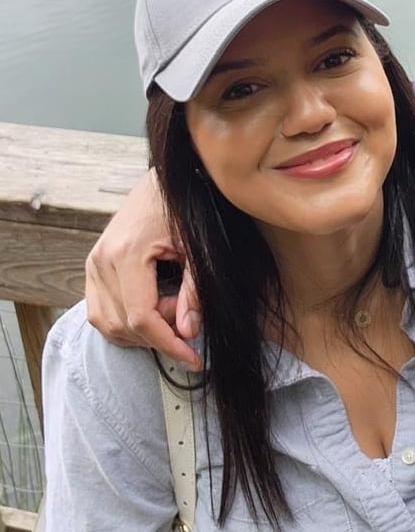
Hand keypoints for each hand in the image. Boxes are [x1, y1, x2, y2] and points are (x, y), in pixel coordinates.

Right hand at [84, 170, 202, 367]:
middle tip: (189, 322)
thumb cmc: (186, 209)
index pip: (141, 318)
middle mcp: (101, 261)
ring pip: (107, 323)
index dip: (168, 343)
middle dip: (158, 335)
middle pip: (123, 324)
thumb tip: (189, 331)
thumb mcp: (199, 248)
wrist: (166, 180)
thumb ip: (195, 290)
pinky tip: (155, 312)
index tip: (193, 358)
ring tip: (173, 312)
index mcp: (126, 254)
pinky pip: (100, 310)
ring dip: (141, 331)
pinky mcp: (92, 266)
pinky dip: (126, 321)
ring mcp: (92, 263)